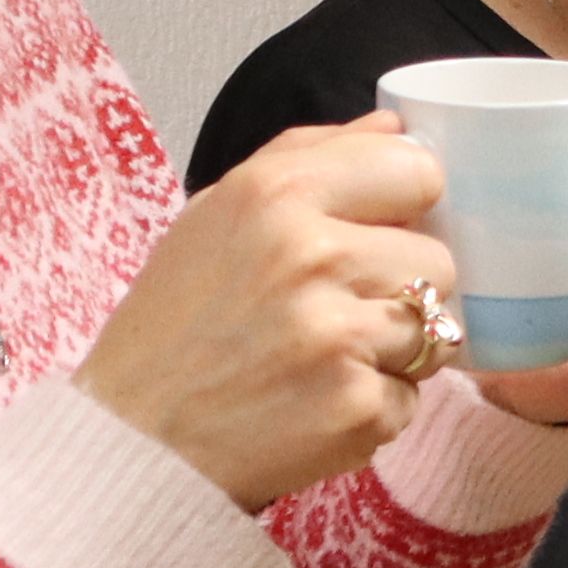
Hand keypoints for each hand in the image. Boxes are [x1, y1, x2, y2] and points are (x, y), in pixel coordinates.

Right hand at [81, 121, 459, 510]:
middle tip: (334, 312)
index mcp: (276, 192)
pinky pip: (411, 398)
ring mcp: (338, 336)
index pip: (417, 169)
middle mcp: (313, 255)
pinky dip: (373, 408)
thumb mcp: (217, 214)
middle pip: (439, 258)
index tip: (374, 231)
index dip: (405, 205)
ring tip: (323, 360)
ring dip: (395, 351)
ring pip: (438, 331)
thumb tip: (397, 127)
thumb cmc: (174, 323)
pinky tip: (313, 404)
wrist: (128, 441)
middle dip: (400, 289)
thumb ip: (310, 157)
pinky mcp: (357, 409)